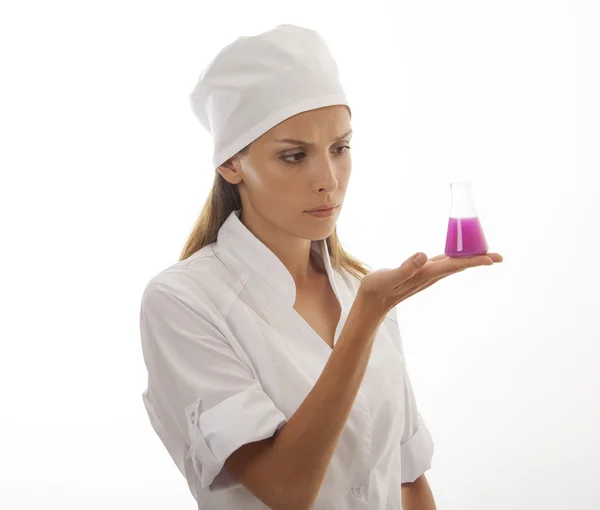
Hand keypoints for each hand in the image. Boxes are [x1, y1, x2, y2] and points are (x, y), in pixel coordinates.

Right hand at [358, 251, 502, 314]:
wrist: (371, 303)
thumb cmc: (376, 289)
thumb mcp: (387, 277)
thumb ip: (405, 268)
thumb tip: (423, 256)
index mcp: (424, 274)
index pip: (453, 265)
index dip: (473, 261)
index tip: (491, 258)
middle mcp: (429, 276)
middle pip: (459, 266)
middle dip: (478, 260)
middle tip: (499, 256)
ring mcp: (426, 276)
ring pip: (453, 266)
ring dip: (469, 260)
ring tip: (485, 254)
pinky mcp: (421, 274)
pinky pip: (444, 265)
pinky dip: (455, 258)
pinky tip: (458, 255)